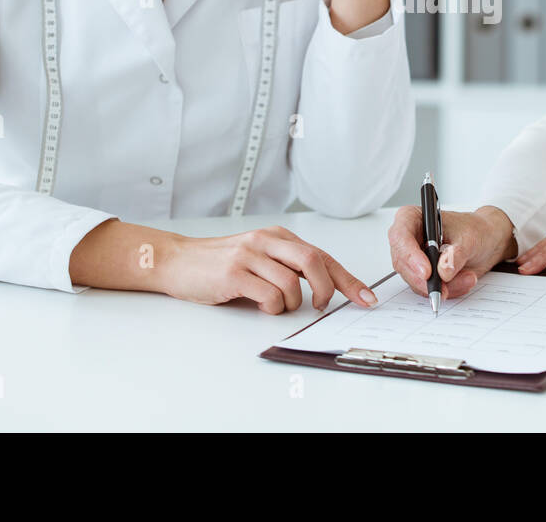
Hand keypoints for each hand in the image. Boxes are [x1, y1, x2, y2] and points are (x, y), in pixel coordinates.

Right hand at [161, 225, 376, 313]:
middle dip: (326, 290)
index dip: (348, 280)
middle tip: (319, 306)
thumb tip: (326, 289)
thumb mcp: (260, 258)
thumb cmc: (222, 264)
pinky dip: (272, 307)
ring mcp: (250, 255)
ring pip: (292, 283)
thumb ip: (288, 267)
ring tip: (276, 306)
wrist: (179, 261)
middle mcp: (267, 241)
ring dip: (290, 304)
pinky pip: (269, 294)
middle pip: (314, 262)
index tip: (366, 298)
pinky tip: (261, 305)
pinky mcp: (234, 273)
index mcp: (279, 237)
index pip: (324, 256)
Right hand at [387, 205, 517, 299]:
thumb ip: (456, 254)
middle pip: (403, 263)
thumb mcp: (470, 238)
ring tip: (467, 277)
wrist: (487, 241)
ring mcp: (414, 258)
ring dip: (442, 286)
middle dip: (424, 280)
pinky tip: (464, 281)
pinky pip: (427, 289)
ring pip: (415, 280)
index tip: (427, 272)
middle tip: (444, 289)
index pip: (400, 236)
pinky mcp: (422, 275)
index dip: (410, 255)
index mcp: (414, 218)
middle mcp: (410, 238)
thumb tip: (443, 271)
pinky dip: (447, 290)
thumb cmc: (475, 230)